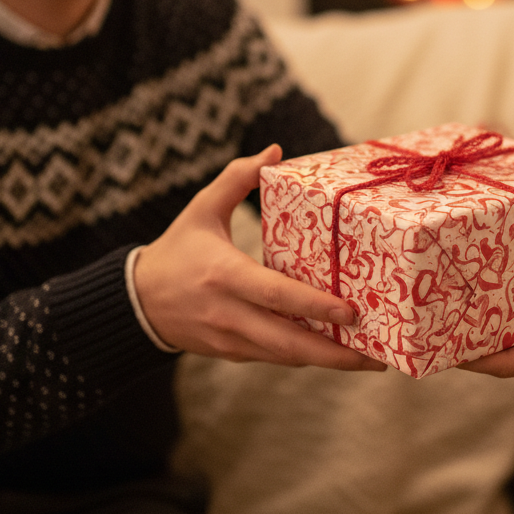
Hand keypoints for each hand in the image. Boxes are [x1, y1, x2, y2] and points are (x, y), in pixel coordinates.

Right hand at [134, 144, 385, 370]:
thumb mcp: (201, 208)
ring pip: (285, 357)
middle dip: (335, 354)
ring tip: (369, 360)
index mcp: (224, 275)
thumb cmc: (177, 249)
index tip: (352, 311)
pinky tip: (335, 354)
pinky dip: (305, 357)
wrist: (136, 303)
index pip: (276, 295)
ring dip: (327, 361)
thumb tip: (275, 152)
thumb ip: (236, 178)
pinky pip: (275, 358)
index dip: (315, 306)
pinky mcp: (232, 354)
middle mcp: (229, 313)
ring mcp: (230, 339)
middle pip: (289, 343)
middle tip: (377, 357)